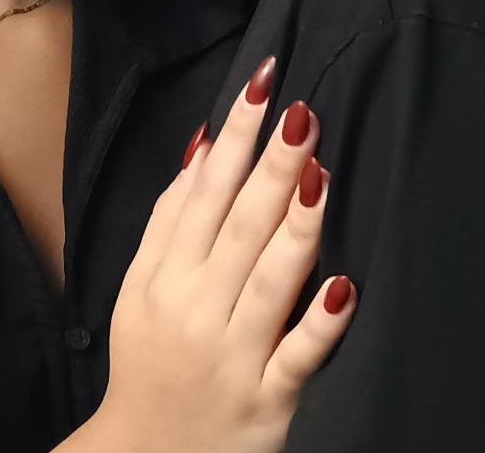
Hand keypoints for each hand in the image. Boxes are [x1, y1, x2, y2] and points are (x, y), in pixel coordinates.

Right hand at [88, 57, 355, 452]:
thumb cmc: (151, 359)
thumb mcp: (140, 287)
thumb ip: (170, 217)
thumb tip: (205, 145)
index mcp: (168, 276)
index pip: (205, 194)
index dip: (235, 138)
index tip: (263, 86)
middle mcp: (199, 309)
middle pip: (240, 227)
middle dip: (271, 167)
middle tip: (304, 112)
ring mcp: (235, 355)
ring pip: (270, 282)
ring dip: (296, 228)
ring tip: (319, 174)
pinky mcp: (268, 400)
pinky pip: (298, 357)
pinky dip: (318, 323)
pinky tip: (344, 285)